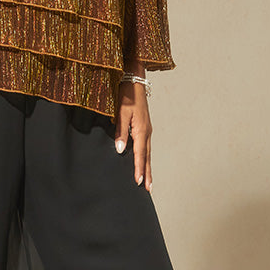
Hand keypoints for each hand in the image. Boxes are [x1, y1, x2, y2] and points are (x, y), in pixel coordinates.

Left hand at [114, 74, 151, 191]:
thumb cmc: (126, 96)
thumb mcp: (121, 113)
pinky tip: (144, 162)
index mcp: (141, 130)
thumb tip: (121, 150)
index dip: (139, 169)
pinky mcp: (144, 127)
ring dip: (148, 166)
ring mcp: (147, 129)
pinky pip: (146, 146)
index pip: (140, 154)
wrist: (134, 81)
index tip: (139, 182)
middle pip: (147, 156)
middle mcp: (146, 132)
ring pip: (148, 152)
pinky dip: (146, 157)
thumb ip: (120, 132)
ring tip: (148, 180)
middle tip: (149, 189)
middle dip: (148, 173)